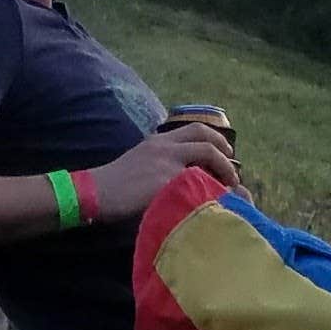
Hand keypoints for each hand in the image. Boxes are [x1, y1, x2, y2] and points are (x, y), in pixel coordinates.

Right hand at [92, 124, 238, 220]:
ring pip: (207, 155)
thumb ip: (161, 160)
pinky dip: (211, 189)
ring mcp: (167, 163)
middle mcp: (166, 146)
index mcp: (159, 140)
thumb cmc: (115, 183)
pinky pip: (198, 182)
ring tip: (230, 185)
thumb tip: (182, 170)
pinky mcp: (166, 182)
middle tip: (233, 169)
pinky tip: (215, 200)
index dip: (215, 139)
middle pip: (205, 138)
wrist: (97, 192)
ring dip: (224, 169)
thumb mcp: (140, 160)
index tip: (225, 152)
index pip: (195, 129)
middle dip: (225, 152)